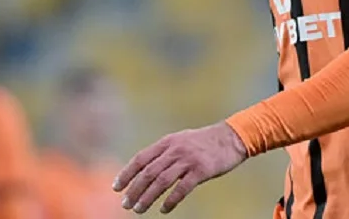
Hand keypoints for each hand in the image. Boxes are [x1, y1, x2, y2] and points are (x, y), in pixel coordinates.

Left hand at [112, 121, 247, 213]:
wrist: (232, 137)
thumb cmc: (205, 142)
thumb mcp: (181, 140)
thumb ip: (165, 151)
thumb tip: (145, 167)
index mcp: (168, 142)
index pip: (141, 158)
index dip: (127, 173)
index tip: (116, 187)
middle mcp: (175, 150)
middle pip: (148, 172)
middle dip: (134, 190)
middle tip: (125, 204)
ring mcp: (188, 160)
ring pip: (161, 182)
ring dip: (147, 198)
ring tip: (138, 210)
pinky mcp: (201, 170)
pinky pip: (182, 189)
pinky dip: (171, 200)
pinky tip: (164, 210)